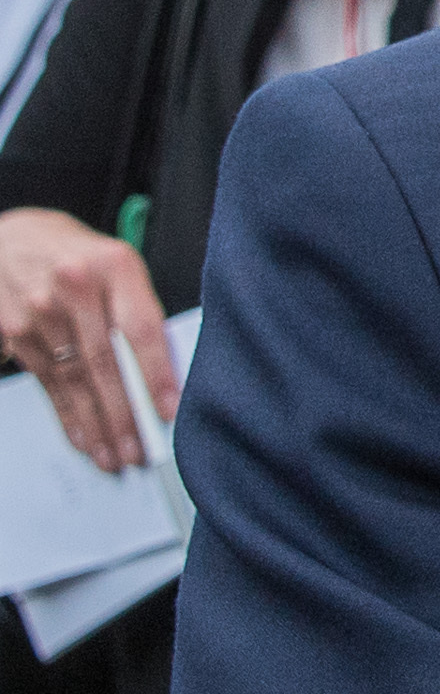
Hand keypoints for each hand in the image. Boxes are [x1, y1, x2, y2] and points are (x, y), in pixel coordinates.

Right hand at [0, 206, 175, 472]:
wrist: (10, 237)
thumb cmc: (77, 255)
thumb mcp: (116, 265)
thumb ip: (138, 309)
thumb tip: (165, 372)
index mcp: (114, 265)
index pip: (141, 328)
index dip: (156, 374)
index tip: (169, 411)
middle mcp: (75, 286)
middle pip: (105, 362)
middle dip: (124, 415)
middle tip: (140, 452)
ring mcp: (40, 310)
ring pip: (75, 379)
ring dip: (97, 425)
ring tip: (115, 457)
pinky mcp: (15, 331)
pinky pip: (48, 382)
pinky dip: (68, 415)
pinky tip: (84, 439)